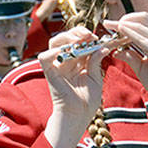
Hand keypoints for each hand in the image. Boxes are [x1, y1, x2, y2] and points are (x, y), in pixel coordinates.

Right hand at [41, 27, 106, 147]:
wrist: (78, 115)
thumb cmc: (87, 101)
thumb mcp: (96, 78)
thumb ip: (96, 61)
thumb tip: (103, 46)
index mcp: (78, 62)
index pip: (79, 42)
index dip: (87, 37)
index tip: (98, 37)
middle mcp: (66, 61)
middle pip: (66, 38)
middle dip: (77, 32)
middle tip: (89, 34)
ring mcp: (57, 66)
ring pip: (55, 43)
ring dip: (66, 38)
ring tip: (78, 40)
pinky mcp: (49, 72)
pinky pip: (45, 57)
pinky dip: (53, 52)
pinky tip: (65, 53)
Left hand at [103, 13, 147, 134]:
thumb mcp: (142, 69)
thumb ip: (131, 58)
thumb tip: (116, 52)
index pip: (141, 25)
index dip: (126, 22)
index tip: (111, 24)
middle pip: (141, 19)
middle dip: (122, 19)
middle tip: (108, 23)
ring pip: (140, 24)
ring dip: (124, 23)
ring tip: (112, 25)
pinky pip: (141, 38)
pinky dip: (129, 32)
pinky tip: (120, 30)